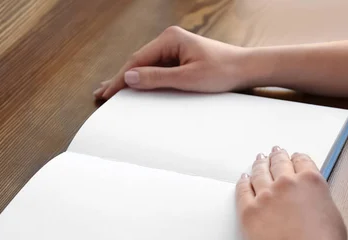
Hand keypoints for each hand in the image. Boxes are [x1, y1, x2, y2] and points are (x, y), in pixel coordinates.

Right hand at [94, 26, 250, 99]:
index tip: (107, 93)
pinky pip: (156, 68)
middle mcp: (169, 40)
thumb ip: (157, 78)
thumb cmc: (222, 72)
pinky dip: (143, 78)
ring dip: (129, 79)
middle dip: (119, 79)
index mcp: (169, 39)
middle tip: (101, 93)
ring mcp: (174, 48)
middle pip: (137, 62)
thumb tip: (129, 77)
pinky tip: (133, 85)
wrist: (246, 69)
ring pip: (145, 65)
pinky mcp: (180, 57)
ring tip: (109, 90)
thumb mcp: (187, 79)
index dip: (120, 79)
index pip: (136, 61)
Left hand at [236, 147, 347, 239]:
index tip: (293, 157)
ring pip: (259, 173)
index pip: (302, 161)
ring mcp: (265, 196)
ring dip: (259, 165)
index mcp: (312, 182)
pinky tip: (243, 179)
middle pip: (279, 163)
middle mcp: (287, 183)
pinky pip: (242, 190)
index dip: (297, 158)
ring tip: (258, 161)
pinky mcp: (248, 211)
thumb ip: (320, 202)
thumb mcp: (333, 218)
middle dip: (276, 157)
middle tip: (273, 153)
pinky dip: (243, 182)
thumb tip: (313, 201)